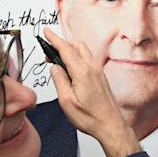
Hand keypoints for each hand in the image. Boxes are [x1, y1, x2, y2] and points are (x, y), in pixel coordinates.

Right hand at [43, 27, 139, 156]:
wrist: (110, 125)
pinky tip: (69, 67)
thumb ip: (59, 80)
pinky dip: (76, 56)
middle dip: (61, 42)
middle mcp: (92, 68)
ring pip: (83, 50)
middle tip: (48, 48)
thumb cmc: (91, 117)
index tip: (47, 31)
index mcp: (82, 72)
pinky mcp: (100, 76)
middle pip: (76, 44)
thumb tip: (54, 68)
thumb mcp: (66, 101)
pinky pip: (87, 58)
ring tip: (56, 59)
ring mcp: (98, 71)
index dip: (54, 38)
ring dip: (69, 49)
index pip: (65, 48)